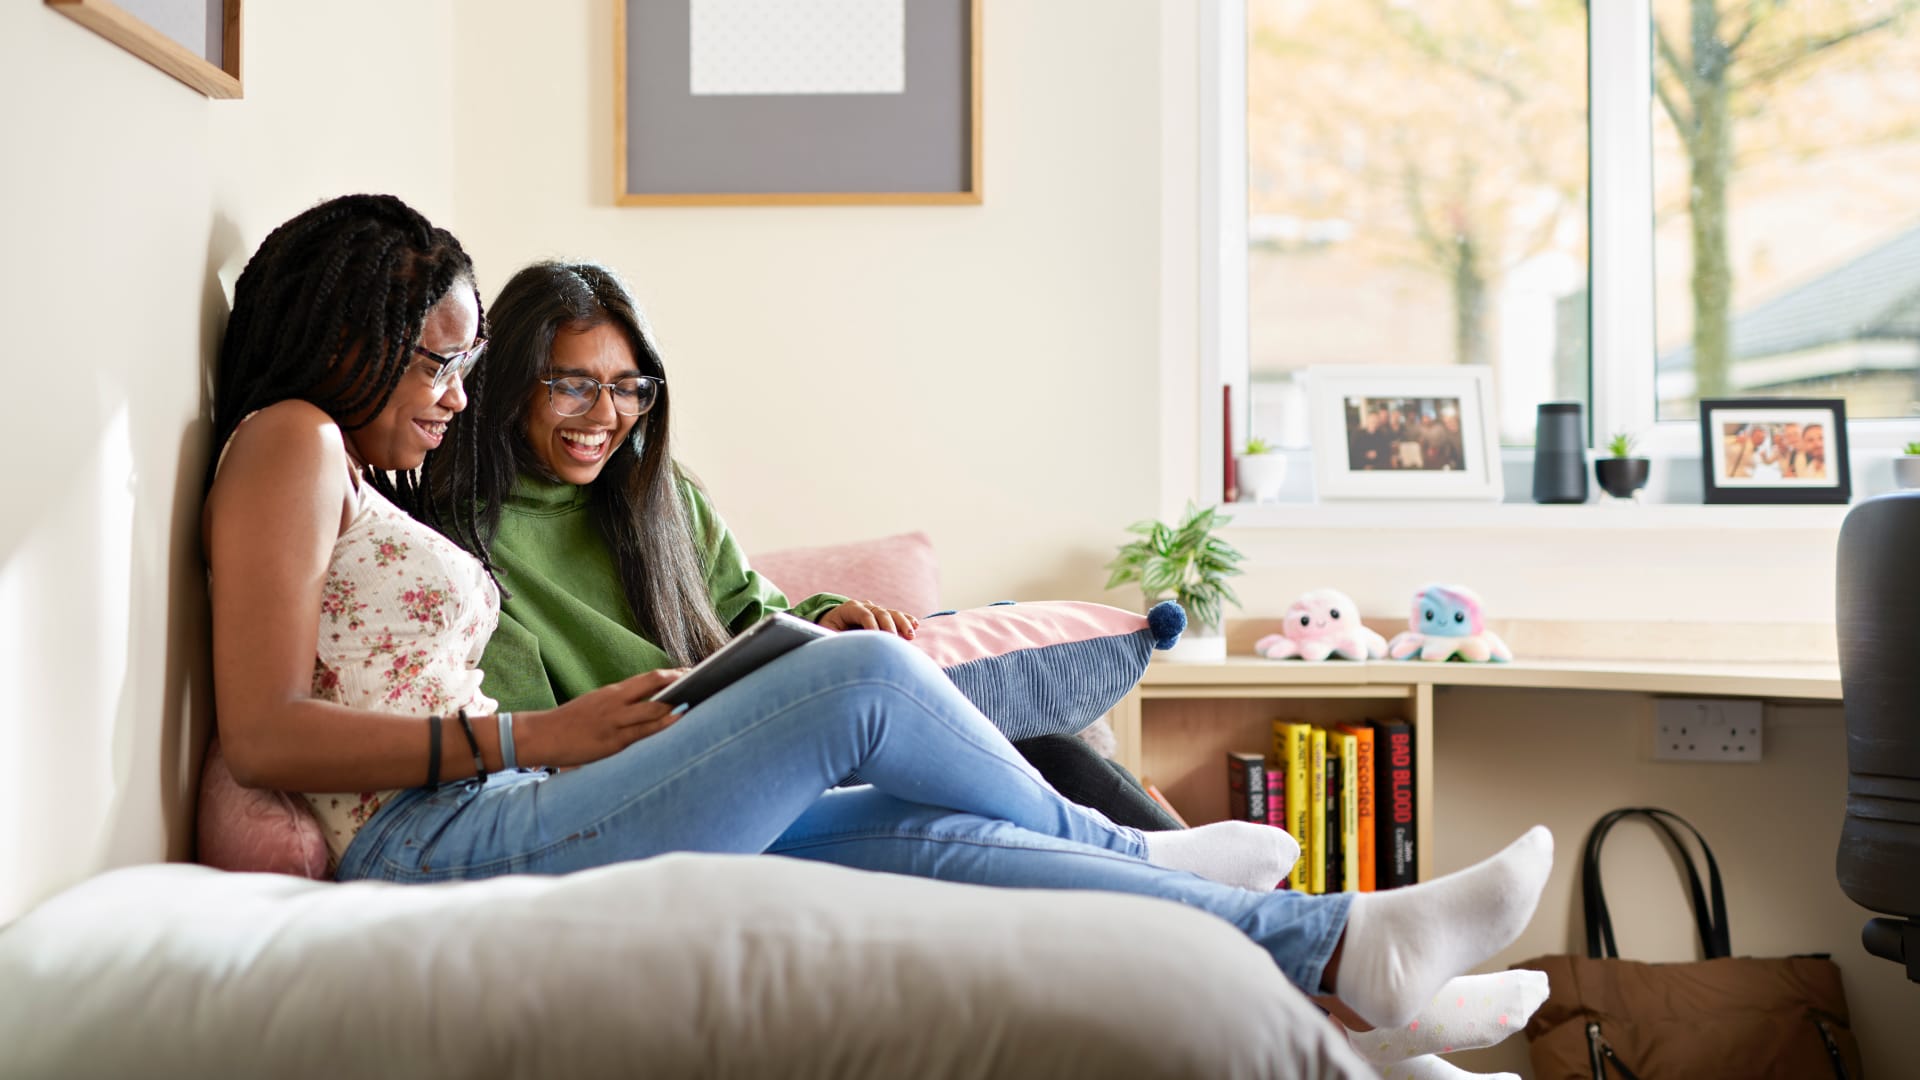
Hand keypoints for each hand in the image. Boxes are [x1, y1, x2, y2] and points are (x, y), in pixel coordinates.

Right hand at [519, 668, 687, 767]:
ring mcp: (615, 722)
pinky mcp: (612, 742)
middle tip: (703, 683)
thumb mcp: (597, 705)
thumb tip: (650, 703)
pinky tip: (678, 721)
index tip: (692, 672)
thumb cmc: (571, 722)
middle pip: (655, 686)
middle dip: (680, 684)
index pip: (649, 678)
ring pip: (653, 710)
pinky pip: (643, 733)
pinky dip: (663, 726)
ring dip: (676, 707)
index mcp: (613, 692)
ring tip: (696, 702)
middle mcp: (616, 703)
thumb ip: (622, 703)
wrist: (541, 735)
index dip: (673, 674)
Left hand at [819, 600, 919, 638]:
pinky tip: (916, 626)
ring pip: (891, 613)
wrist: (832, 624)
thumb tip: (847, 647)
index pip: (864, 614)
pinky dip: (906, 620)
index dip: (871, 626)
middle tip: (893, 639)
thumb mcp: (828, 634)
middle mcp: (864, 606)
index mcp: (849, 608)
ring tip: (911, 635)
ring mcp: (875, 610)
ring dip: (902, 623)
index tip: (876, 639)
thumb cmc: (828, 631)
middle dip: (888, 626)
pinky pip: (897, 616)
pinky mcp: (883, 616)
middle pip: (880, 612)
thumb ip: (837, 638)